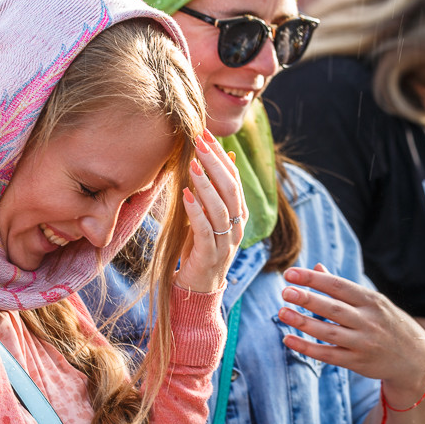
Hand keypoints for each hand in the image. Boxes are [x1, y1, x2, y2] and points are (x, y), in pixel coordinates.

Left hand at [175, 130, 245, 293]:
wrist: (198, 289)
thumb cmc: (201, 248)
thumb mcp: (209, 215)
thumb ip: (217, 189)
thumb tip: (226, 155)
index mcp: (239, 215)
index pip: (233, 179)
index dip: (220, 156)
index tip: (205, 135)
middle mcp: (237, 227)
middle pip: (231, 190)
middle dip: (215, 164)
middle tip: (199, 142)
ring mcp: (226, 243)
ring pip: (221, 209)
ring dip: (207, 184)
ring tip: (193, 165)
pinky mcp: (210, 256)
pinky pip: (206, 231)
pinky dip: (197, 212)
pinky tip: (186, 195)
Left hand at [279, 264, 424, 399]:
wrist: (416, 359)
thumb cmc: (387, 323)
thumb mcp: (372, 302)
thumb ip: (342, 288)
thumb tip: (316, 268)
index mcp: (371, 301)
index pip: (339, 286)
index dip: (313, 279)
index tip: (290, 273)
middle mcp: (368, 321)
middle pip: (333, 309)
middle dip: (307, 299)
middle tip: (285, 292)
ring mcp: (363, 343)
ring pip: (328, 332)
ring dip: (303, 323)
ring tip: (281, 312)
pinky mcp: (357, 362)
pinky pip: (328, 355)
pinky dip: (307, 348)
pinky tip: (288, 339)